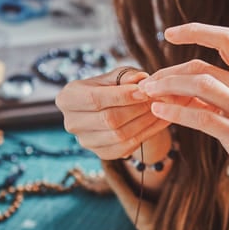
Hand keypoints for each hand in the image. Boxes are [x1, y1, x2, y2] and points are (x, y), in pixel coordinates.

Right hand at [55, 67, 170, 159]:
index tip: (144, 91)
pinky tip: (159, 122)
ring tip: (161, 109)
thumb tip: (141, 80)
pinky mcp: (100, 153)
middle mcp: (71, 123)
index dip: (121, 96)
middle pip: (108, 119)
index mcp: (67, 98)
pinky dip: (146, 134)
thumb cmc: (110, 87)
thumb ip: (126, 76)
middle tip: (157, 100)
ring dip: (144, 122)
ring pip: (118, 135)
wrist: (109, 108)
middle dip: (136, 109)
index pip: (95, 99)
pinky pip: (125, 147)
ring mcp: (85, 141)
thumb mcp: (115, 76)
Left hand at [140, 23, 228, 218]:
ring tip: (148, 94)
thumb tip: (177, 80)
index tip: (168, 33)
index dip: (196, 31)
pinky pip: (202, 118)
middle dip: (168, 73)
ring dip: (167, 88)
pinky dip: (175, 112)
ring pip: (200, 87)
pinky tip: (158, 111)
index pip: (227, 39)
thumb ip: (219, 91)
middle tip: (147, 84)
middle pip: (203, 68)